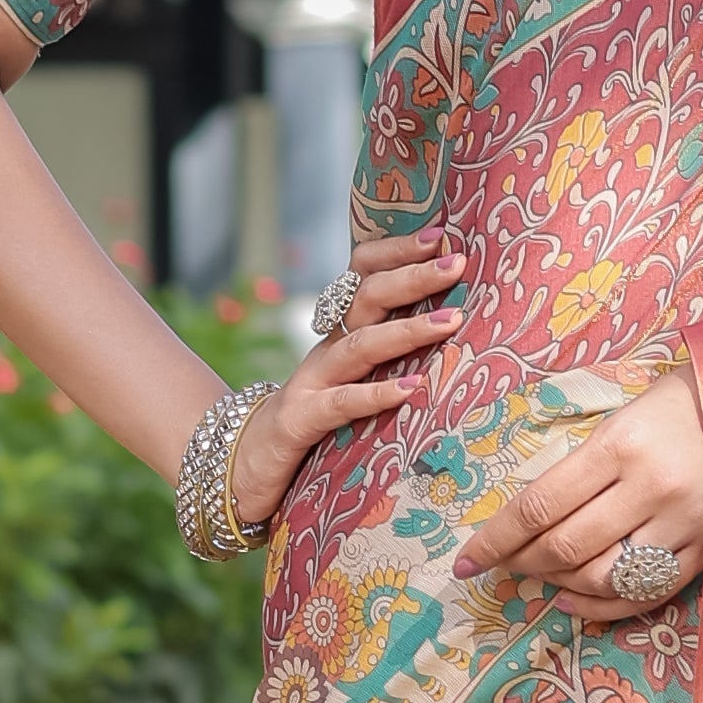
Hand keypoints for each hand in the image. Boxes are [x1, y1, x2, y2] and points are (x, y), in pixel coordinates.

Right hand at [222, 236, 465, 535]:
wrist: (246, 464)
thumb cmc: (316, 420)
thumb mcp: (353, 378)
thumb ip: (389, 352)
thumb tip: (455, 327)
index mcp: (341, 331)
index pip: (364, 273)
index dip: (398, 251)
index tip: (443, 238)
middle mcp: (327, 347)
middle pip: (366, 297)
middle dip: (412, 277)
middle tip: (457, 265)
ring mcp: (311, 382)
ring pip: (359, 346)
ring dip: (407, 331)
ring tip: (450, 322)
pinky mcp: (301, 420)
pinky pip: (341, 403)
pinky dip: (375, 394)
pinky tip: (410, 389)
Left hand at [455, 364, 702, 620]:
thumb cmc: (672, 406)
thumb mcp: (616, 420)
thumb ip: (576, 470)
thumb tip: (524, 523)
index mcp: (620, 445)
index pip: (540, 505)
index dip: (496, 539)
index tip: (467, 560)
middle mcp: (652, 488)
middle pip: (567, 546)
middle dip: (522, 562)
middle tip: (504, 564)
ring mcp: (684, 524)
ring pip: (602, 577)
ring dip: (559, 584)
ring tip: (541, 576)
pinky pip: (644, 593)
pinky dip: (600, 605)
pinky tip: (572, 600)